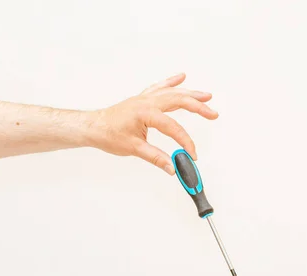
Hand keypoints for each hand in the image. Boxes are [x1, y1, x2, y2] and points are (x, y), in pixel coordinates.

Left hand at [88, 73, 217, 174]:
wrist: (93, 126)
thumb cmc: (108, 134)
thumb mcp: (133, 149)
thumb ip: (156, 158)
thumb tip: (172, 167)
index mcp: (145, 113)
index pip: (173, 128)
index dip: (185, 142)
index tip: (192, 154)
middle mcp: (147, 102)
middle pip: (179, 101)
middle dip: (199, 107)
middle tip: (213, 114)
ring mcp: (145, 98)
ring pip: (173, 92)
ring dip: (191, 94)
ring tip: (207, 96)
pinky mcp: (143, 99)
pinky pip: (160, 87)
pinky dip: (172, 82)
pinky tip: (182, 77)